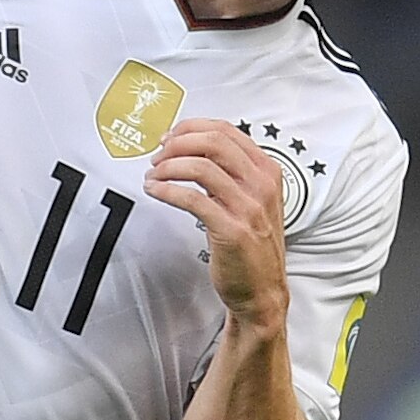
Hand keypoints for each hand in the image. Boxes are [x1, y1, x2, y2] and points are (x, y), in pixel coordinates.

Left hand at [144, 119, 288, 328]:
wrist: (262, 290)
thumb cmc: (252, 247)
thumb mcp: (253, 201)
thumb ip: (231, 175)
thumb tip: (191, 151)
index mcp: (267, 171)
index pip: (226, 130)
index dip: (190, 128)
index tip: (169, 137)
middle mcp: (261, 185)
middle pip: (213, 142)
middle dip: (176, 145)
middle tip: (157, 156)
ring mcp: (248, 207)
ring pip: (201, 167)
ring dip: (168, 167)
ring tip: (152, 175)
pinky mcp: (231, 230)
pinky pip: (192, 199)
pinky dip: (167, 190)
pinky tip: (155, 191)